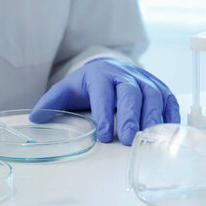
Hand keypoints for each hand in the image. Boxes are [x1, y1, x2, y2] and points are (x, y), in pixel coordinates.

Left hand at [29, 59, 179, 144]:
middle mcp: (125, 74)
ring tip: (148, 138)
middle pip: (132, 93)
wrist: (109, 67)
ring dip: (152, 117)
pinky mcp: (159, 87)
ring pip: (154, 95)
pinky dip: (171, 114)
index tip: (104, 135)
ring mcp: (145, 79)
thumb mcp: (66, 90)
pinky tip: (167, 132)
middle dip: (131, 115)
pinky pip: (169, 99)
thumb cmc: (87, 84)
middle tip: (129, 138)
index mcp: (100, 75)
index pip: (104, 94)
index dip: (105, 113)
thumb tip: (35, 118)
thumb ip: (51, 103)